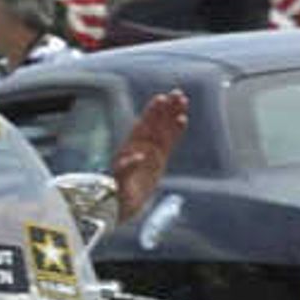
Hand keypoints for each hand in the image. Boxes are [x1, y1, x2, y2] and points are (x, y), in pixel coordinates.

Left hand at [108, 90, 188, 210]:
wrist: (120, 206)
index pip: (143, 125)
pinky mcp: (159, 160)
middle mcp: (140, 146)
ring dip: (172, 115)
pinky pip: (169, 142)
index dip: (152, 113)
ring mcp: (150, 152)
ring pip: (164, 129)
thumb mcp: (119, 183)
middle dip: (166, 108)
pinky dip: (176, 131)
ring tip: (183, 100)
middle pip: (155, 123)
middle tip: (178, 93)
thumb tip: (138, 156)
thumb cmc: (116, 195)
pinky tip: (183, 119)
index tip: (161, 100)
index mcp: (130, 148)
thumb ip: (127, 169)